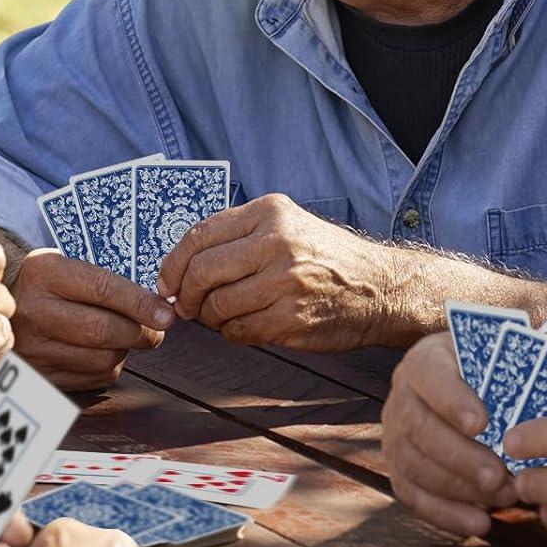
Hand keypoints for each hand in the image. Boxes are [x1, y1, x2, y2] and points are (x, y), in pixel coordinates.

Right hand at [10, 249, 172, 390]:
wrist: (0, 305)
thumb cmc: (46, 283)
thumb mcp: (66, 266)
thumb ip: (106, 282)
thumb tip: (158, 307)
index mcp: (45, 273)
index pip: (103, 289)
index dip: (140, 303)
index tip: (166, 314)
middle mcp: (35, 311)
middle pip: (103, 330)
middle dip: (141, 332)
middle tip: (156, 330)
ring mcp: (34, 347)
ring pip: (102, 359)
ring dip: (125, 351)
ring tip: (125, 338)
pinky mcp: (40, 375)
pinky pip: (92, 378)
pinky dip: (109, 367)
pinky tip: (104, 352)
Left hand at [155, 193, 397, 349]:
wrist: (380, 288)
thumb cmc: (325, 258)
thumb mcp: (287, 226)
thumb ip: (238, 236)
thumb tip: (180, 264)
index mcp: (270, 212)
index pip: (200, 236)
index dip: (173, 263)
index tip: (166, 282)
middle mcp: (277, 242)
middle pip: (202, 272)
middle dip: (186, 295)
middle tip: (187, 306)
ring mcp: (286, 282)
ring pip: (217, 306)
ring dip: (210, 318)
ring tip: (222, 316)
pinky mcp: (292, 318)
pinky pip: (239, 331)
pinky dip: (232, 333)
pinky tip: (245, 326)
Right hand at [381, 331, 518, 536]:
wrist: (479, 390)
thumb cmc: (499, 374)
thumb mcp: (505, 359)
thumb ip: (518, 370)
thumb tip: (545, 389)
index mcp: (426, 359)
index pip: (429, 374)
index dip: (450, 400)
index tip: (481, 423)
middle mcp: (402, 394)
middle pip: (417, 426)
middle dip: (459, 456)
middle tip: (499, 476)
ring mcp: (395, 433)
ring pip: (412, 464)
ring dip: (457, 488)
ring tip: (502, 498)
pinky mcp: (399, 467)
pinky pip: (412, 494)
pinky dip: (445, 514)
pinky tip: (480, 523)